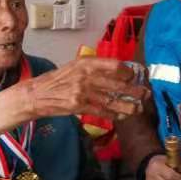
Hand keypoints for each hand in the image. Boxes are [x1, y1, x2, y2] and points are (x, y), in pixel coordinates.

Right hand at [0, 58, 148, 138]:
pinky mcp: (77, 105)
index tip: (136, 76)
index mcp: (84, 62)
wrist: (35, 94)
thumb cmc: (56, 81)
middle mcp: (84, 75)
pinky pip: (101, 110)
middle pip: (116, 83)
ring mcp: (81, 90)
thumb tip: (117, 74)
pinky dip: (113, 114)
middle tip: (145, 94)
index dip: (128, 72)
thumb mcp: (74, 68)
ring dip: (127, 106)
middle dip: (134, 90)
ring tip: (138, 109)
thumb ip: (93, 70)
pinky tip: (121, 116)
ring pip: (111, 99)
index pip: (114, 65)